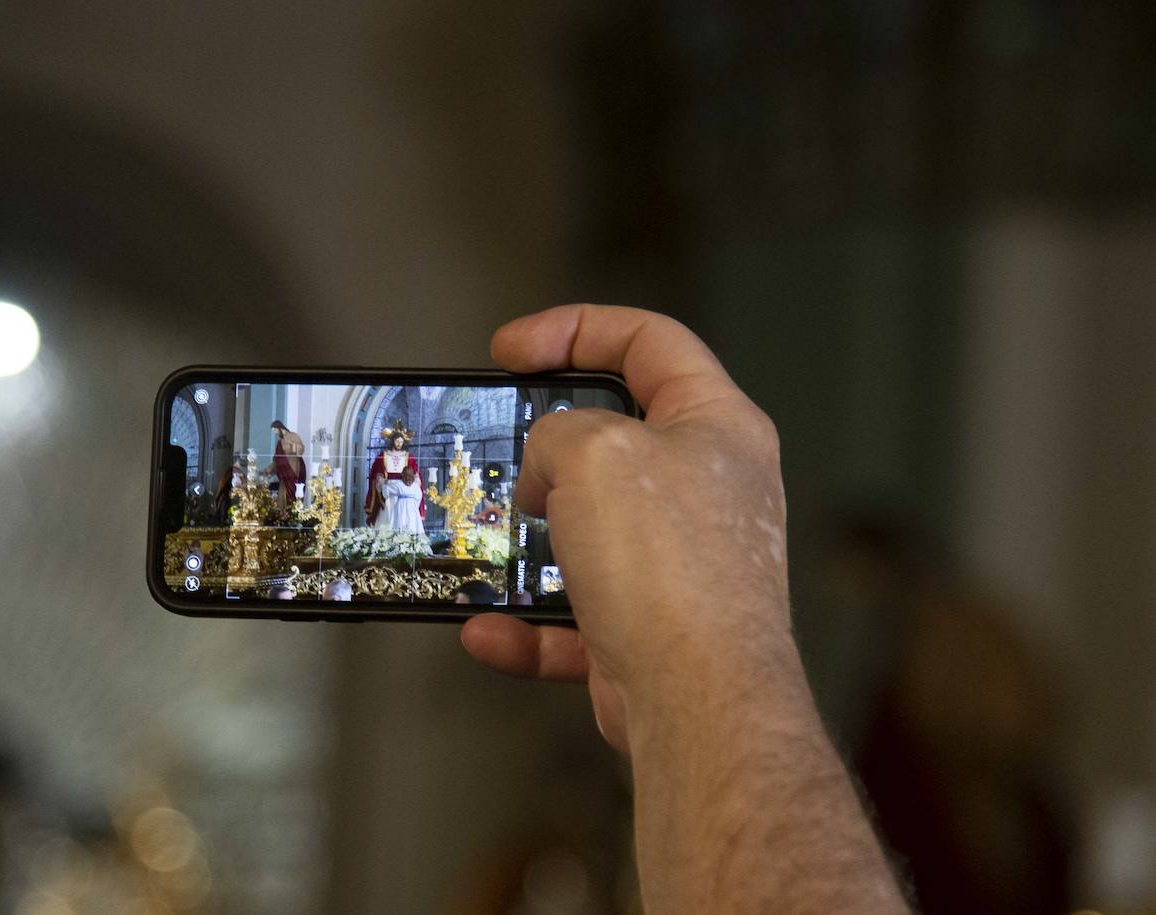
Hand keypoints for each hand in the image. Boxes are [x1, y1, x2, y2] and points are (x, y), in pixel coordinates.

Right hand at [460, 305, 791, 753]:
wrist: (700, 700)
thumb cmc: (671, 570)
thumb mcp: (593, 454)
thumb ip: (558, 432)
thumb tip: (549, 467)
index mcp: (715, 426)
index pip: (649, 342)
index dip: (575, 328)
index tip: (512, 349)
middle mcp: (708, 489)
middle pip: (619, 438)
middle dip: (551, 444)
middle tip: (508, 448)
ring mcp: (682, 561)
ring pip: (593, 531)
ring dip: (535, 541)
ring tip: (496, 542)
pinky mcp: (654, 626)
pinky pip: (576, 617)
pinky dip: (530, 627)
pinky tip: (490, 632)